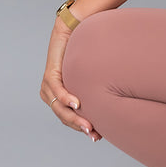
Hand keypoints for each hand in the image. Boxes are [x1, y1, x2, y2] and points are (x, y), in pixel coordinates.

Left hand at [40, 20, 101, 141]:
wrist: (76, 29)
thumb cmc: (88, 52)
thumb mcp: (92, 76)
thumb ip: (96, 90)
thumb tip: (117, 104)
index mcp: (59, 96)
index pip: (69, 119)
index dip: (82, 128)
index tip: (97, 137)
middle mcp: (51, 94)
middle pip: (64, 117)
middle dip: (80, 126)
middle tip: (94, 134)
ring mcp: (48, 85)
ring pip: (59, 108)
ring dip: (74, 117)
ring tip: (88, 124)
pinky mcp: (50, 74)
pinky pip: (57, 90)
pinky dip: (67, 98)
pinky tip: (77, 104)